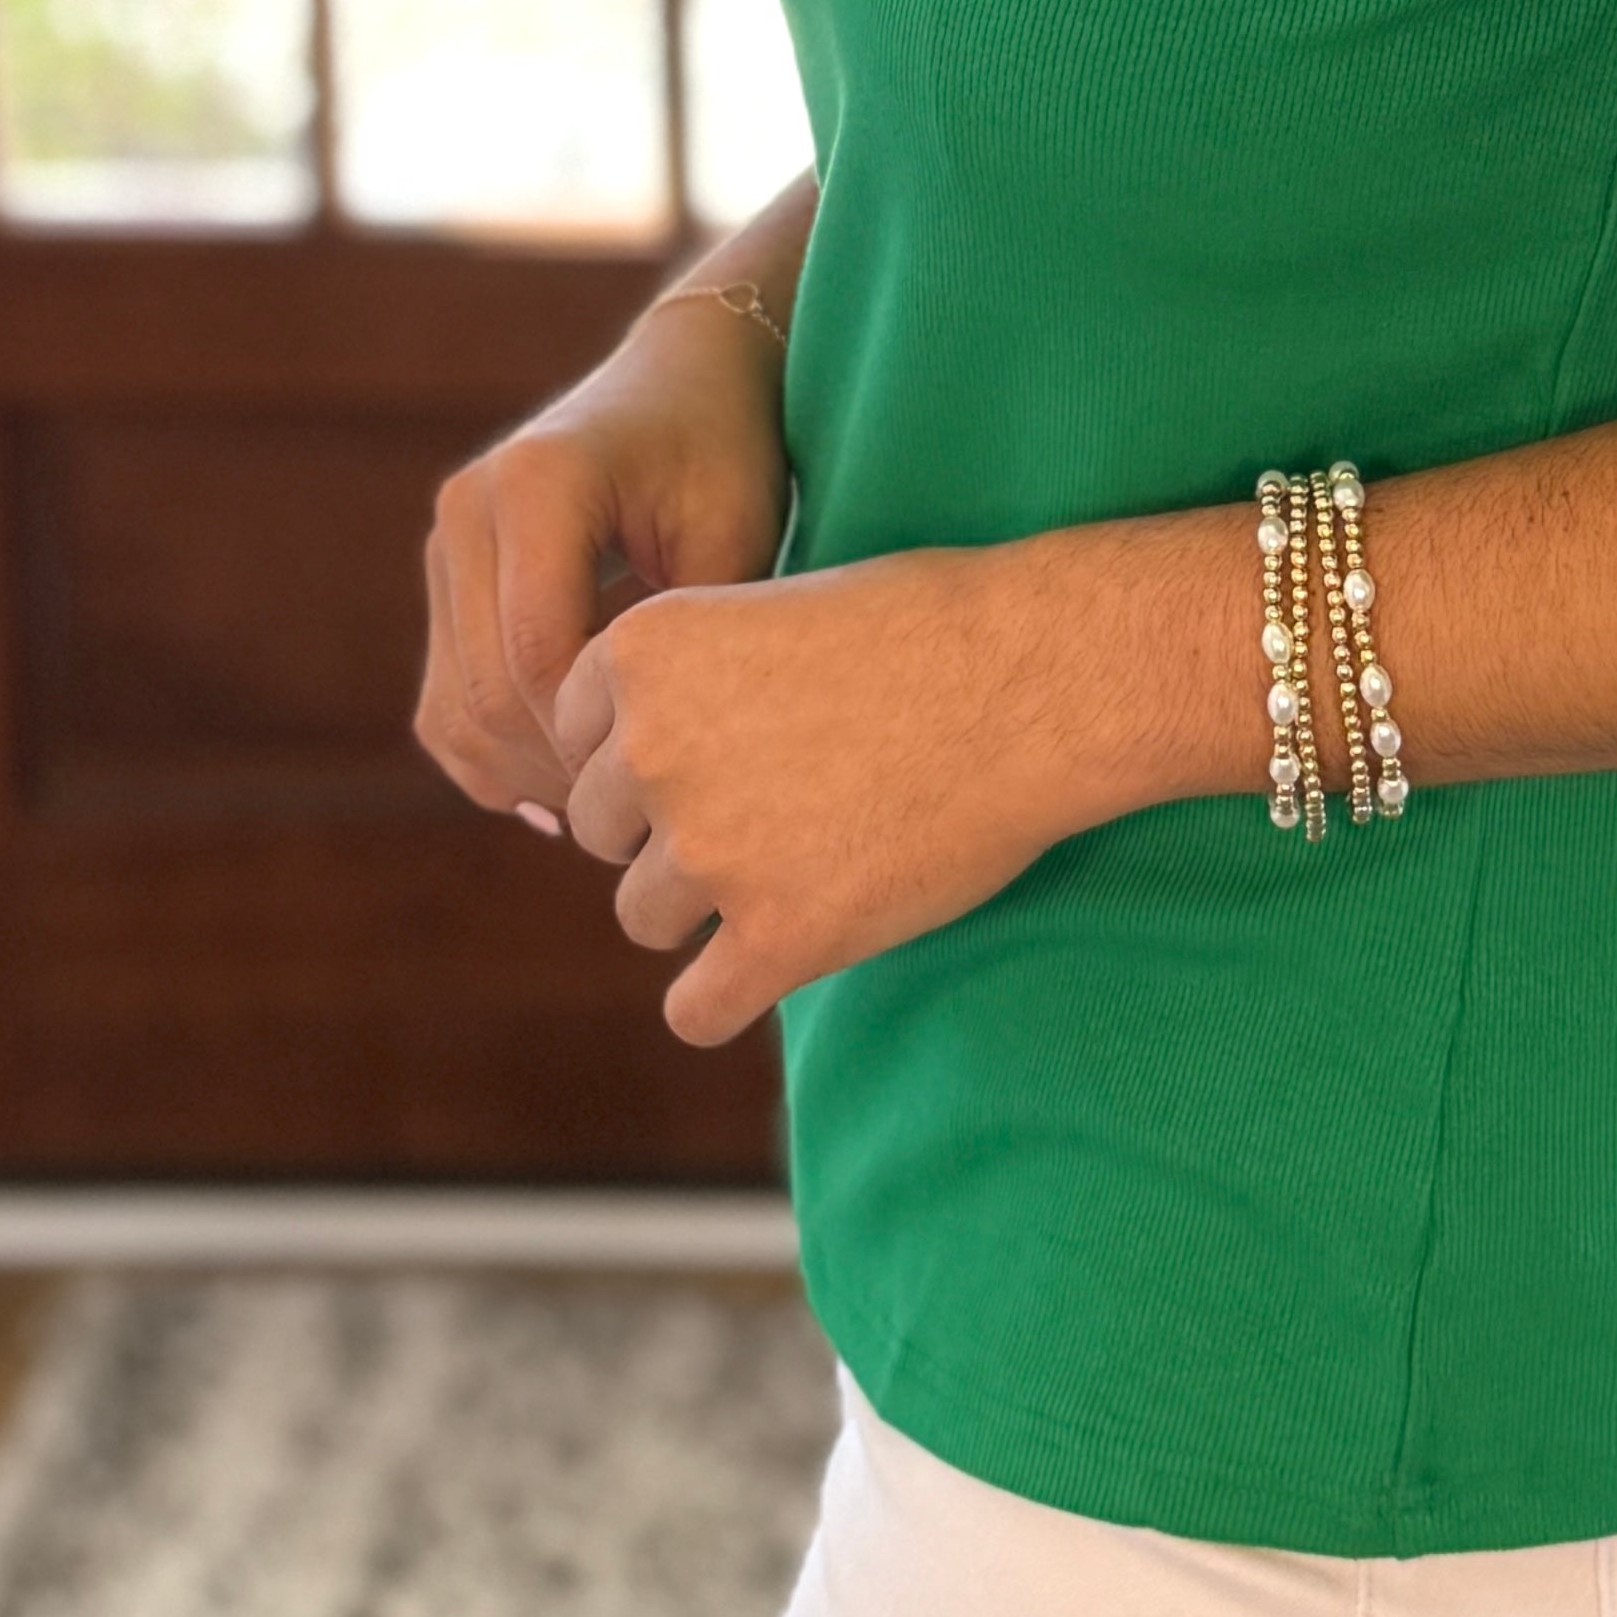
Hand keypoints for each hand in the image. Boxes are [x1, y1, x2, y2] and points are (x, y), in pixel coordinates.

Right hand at [416, 283, 795, 823]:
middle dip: (558, 769)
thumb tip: (654, 769)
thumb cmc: (730, 447)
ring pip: (454, 706)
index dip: (592, 736)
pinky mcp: (449, 576)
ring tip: (608, 813)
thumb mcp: (733, 533)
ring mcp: (448, 541)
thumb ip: (688, 641)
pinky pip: (445, 698)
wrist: (692, 370)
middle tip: (638, 820)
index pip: (539, 656)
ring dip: (524, 774)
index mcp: (536, 484)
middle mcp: (469, 509)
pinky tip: (562, 794)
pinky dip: (493, 757)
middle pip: (486, 691)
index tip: (663, 776)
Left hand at [549, 550, 1072, 1046]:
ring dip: (704, 906)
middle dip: (670, 827)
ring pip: (644, 918)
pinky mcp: (779, 937)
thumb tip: (642, 756)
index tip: (722, 744)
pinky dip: (726, 996)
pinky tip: (779, 957)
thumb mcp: (775, 606)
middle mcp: (654, 750)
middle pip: (602, 831)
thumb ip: (692, 677)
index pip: (576, 736)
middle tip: (770, 806)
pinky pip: (695, 1010)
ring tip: (798, 863)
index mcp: (644, 652)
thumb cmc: (930, 625)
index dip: (647, 747)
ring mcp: (712, 851)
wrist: (1040, 677)